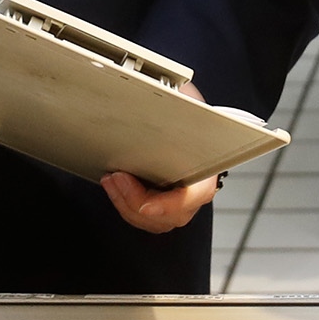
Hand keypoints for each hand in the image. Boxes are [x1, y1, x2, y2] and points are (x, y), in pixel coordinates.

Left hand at [104, 81, 220, 231]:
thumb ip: (182, 105)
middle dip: (134, 200)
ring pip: (151, 220)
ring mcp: (179, 206)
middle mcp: (195, 195)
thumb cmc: (191, 119)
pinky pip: (142, 216)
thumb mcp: (189, 106)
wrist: (190, 126)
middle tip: (116, 177)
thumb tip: (168, 99)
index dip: (169, 204)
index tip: (146, 203)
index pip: (193, 197)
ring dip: (125, 203)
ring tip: (110, 180)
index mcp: (208, 172)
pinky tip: (114, 185)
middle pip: (167, 215)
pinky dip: (124, 204)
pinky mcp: (160, 207)